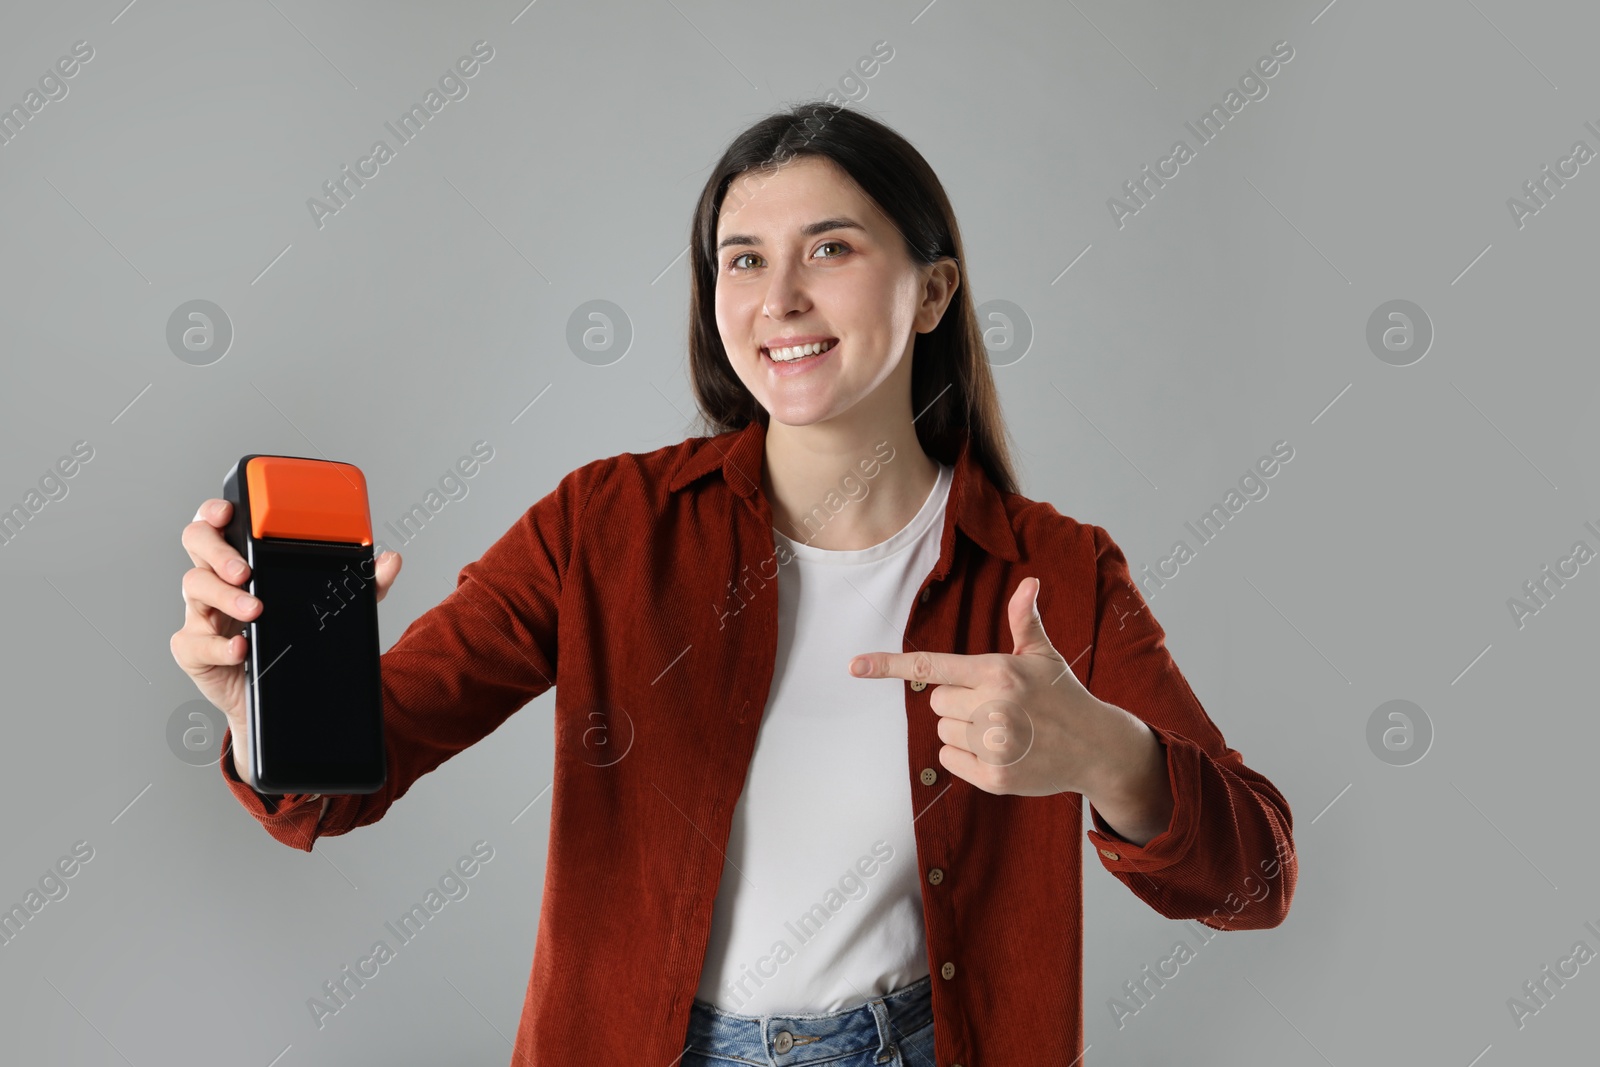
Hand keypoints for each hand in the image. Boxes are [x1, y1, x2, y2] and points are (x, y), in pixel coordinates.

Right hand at [170, 498, 402, 734]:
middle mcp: (218, 578)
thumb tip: (390, 560)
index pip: (220, 521)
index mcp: (244, 557)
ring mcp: (202, 612)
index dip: (214, 511)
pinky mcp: (194, 649)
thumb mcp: (336, 607)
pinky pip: (195, 641)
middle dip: (218, 551)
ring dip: (226, 597)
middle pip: (196, 543)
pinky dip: (219, 645)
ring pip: (195, 586)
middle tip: (245, 571)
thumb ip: (364, 584)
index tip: (227, 512)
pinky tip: (241, 647)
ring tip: (256, 610)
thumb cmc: (297, 638)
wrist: (286, 697)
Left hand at [848, 576, 1152, 801]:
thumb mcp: (1045, 656)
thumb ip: (1025, 621)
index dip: (889, 665)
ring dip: (962, 729)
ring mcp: (994, 744)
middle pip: (936, 701)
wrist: (1098, 748)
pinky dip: (965, 757)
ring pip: (942, 731)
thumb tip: (1028, 583)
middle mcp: (993, 707)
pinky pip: (949, 760)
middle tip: (993, 704)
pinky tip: (998, 751)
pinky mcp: (995, 777)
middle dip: (958, 701)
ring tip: (1001, 728)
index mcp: (998, 671)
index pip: (932, 666)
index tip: (854, 665)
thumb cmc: (1064, 696)